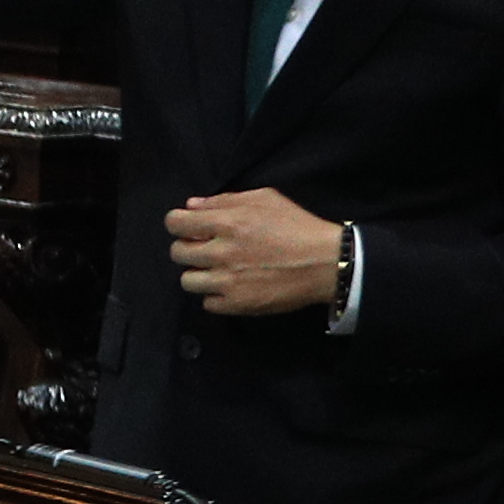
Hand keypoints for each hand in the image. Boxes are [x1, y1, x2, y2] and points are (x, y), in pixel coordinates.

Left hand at [168, 186, 345, 316]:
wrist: (327, 263)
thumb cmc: (298, 226)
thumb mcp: (264, 199)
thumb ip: (224, 200)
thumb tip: (192, 206)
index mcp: (227, 223)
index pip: (176, 223)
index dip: (178, 224)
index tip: (188, 228)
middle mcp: (222, 252)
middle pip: (177, 253)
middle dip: (188, 248)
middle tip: (206, 249)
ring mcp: (229, 281)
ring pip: (187, 281)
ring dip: (199, 274)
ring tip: (217, 270)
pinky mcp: (239, 304)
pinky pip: (207, 303)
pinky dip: (215, 296)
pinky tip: (231, 287)